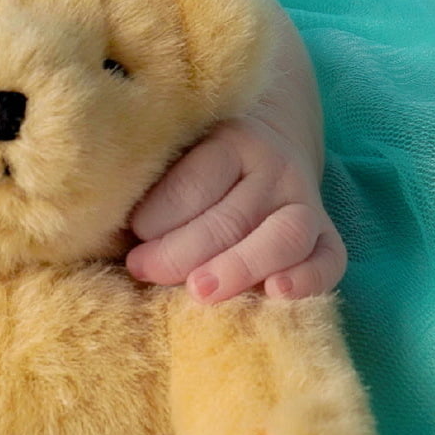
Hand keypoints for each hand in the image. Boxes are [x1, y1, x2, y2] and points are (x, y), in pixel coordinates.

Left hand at [124, 115, 345, 302]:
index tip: (131, 232)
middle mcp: (273, 168)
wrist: (270, 142)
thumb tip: (106, 228)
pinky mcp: (326, 235)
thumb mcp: (176, 153)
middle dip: (181, 250)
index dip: (161, 211)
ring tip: (199, 291)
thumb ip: (150, 183)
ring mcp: (304, 202)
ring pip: (281, 237)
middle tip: (142, 268)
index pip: (198, 179)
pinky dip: (309, 279)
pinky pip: (329, 259)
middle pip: (231, 216)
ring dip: (238, 267)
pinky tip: (277, 294)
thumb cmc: (197, 163)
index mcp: (232, 140)